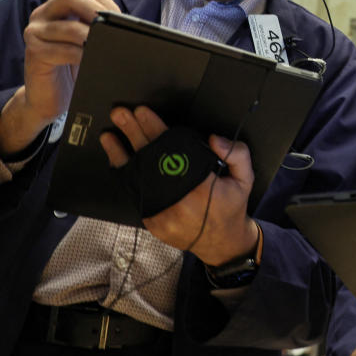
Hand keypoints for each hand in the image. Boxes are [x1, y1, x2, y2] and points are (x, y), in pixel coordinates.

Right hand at [22, 0, 119, 123]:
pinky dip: (79, 55)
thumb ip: (102, 32)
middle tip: (112, 30)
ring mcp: (34, 32)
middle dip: (96, 11)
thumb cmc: (74, 70)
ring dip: (91, 38)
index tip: (122, 22)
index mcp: (62, 7)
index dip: (108, 4)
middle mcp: (44, 13)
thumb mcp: (90, 46)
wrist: (47, 100)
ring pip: (67, 27)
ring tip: (107, 49)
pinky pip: (58, 50)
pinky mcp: (33, 53)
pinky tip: (90, 62)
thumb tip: (130, 27)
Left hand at [99, 105, 258, 264]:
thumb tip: (214, 138)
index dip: (154, 128)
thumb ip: (236, 154)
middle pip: (149, 159)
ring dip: (120, 154)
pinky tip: (117, 160)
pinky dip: (126, 175)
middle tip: (120, 114)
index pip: (172, 149)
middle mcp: (178, 200)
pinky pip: (136, 194)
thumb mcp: (245, 178)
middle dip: (132, 133)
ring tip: (109, 135)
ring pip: (136, 178)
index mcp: (201, 186)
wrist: (222, 242)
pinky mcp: (152, 221)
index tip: (142, 112)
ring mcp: (161, 213)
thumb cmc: (231, 206)